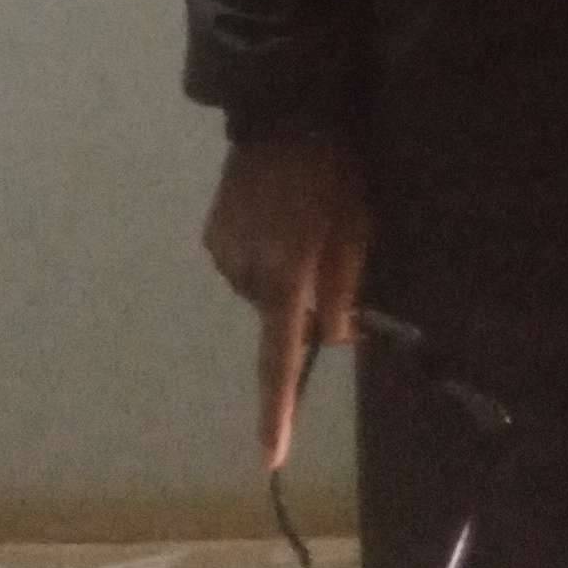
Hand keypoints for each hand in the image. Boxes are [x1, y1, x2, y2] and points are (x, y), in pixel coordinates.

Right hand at [202, 135, 369, 471]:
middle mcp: (245, 271)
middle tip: (326, 252)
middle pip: (279, 317)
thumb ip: (345, 287)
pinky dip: (261, 256)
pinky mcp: (211, 234)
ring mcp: (222, 252)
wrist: (281, 109)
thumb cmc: (332, 169)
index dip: (278, 410)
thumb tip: (335, 335)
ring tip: (298, 224)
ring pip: (260, 292)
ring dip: (282, 276)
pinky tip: (273, 217)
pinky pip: (242, 265)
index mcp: (287, 273)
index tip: (271, 458)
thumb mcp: (355, 226)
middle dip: (303, 303)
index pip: (280, 357)